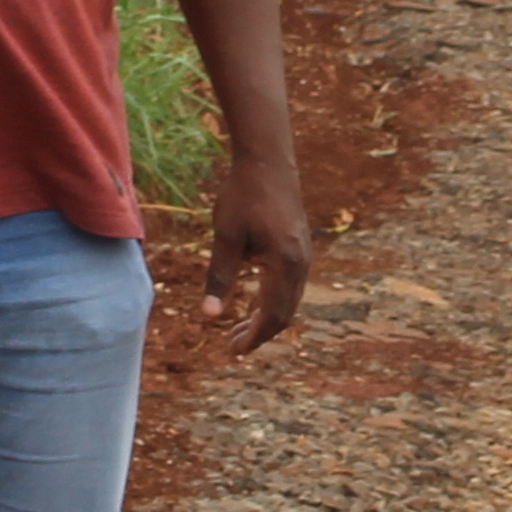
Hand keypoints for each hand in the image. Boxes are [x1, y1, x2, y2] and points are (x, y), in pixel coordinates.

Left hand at [195, 148, 311, 355]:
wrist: (267, 160)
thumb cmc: (243, 195)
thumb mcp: (226, 236)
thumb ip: (219, 277)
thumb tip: (208, 317)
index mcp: (284, 263)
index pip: (273, 315)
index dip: (254, 337)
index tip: (232, 351)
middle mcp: (301, 263)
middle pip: (286, 312)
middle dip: (260, 332)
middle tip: (232, 345)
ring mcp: (304, 254)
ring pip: (290, 300)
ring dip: (267, 318)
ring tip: (239, 329)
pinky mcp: (300, 247)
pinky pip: (291, 285)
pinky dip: (274, 301)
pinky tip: (254, 301)